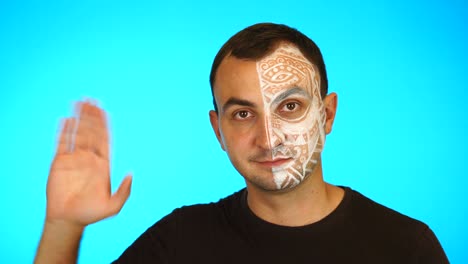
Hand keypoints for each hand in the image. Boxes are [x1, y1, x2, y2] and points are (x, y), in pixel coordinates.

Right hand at [46, 101, 131, 225]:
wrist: (68, 220)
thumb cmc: (92, 214)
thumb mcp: (113, 206)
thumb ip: (124, 191)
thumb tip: (131, 174)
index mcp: (103, 164)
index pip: (104, 138)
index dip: (104, 124)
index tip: (104, 110)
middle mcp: (89, 158)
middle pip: (91, 132)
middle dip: (91, 116)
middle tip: (90, 99)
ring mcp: (74, 159)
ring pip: (77, 133)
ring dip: (79, 118)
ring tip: (79, 103)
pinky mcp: (59, 163)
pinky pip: (62, 143)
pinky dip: (64, 131)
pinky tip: (67, 119)